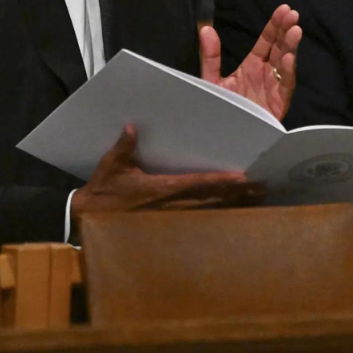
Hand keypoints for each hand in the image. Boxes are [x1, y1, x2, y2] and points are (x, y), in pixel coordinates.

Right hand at [71, 125, 263, 220]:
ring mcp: (173, 218)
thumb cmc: (102, 191)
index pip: (198, 184)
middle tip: (263, 188)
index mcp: (161, 188)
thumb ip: (124, 148)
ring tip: (256, 199)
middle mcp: (172, 205)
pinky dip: (219, 215)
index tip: (243, 178)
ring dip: (234, 205)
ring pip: (210, 211)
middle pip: (212, 199)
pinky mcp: (169, 224)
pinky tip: (233, 213)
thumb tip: (132, 128)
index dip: (222, 182)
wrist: (90, 220)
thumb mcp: (110, 167)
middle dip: (238, 194)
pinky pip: (200, 220)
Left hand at [200, 4, 301, 120]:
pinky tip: (290, 57)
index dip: (274, 25)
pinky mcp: (278, 103)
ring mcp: (274, 87)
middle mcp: (266, 74)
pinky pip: (285, 86)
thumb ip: (210, 56)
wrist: (224, 136)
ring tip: (295, 30)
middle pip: (279, 48)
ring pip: (286, 63)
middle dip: (286, 31)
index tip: (283, 9)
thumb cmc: (221, 107)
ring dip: (291, 47)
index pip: (266, 41)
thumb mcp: (212, 79)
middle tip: (292, 14)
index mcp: (252, 66)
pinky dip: (288, 71)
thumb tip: (205, 28)